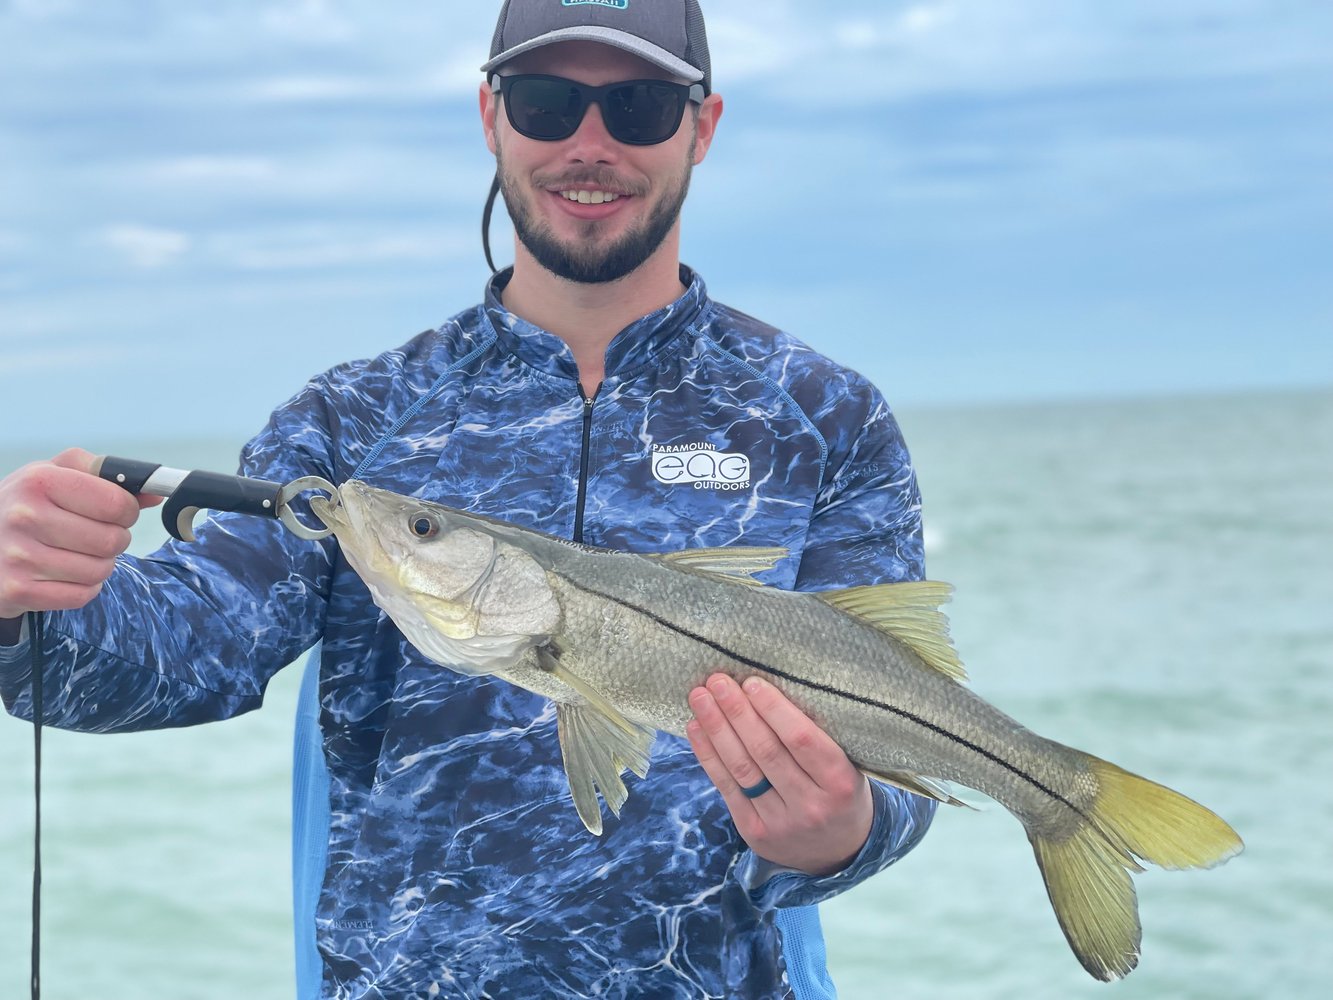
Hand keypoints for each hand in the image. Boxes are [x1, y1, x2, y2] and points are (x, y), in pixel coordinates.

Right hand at [0, 448, 159, 621]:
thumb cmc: (25, 506)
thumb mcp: (55, 475)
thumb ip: (106, 476)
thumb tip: (154, 494)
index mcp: (40, 482)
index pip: (116, 503)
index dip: (127, 510)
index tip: (116, 512)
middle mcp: (25, 517)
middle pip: (113, 540)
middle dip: (115, 539)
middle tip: (94, 535)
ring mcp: (19, 557)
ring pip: (101, 570)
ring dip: (100, 564)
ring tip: (76, 553)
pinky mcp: (17, 590)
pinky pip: (82, 595)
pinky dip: (84, 587)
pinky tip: (64, 574)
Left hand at [686, 673, 873, 875]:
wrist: (840, 853)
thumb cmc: (840, 793)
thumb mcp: (845, 765)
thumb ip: (815, 736)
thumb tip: (765, 692)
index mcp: (839, 781)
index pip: (800, 738)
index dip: (773, 709)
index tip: (751, 682)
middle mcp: (810, 805)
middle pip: (765, 751)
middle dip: (737, 712)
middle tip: (717, 681)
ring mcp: (779, 823)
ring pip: (742, 768)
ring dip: (716, 729)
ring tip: (700, 698)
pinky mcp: (753, 832)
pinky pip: (726, 788)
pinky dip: (709, 755)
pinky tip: (697, 728)